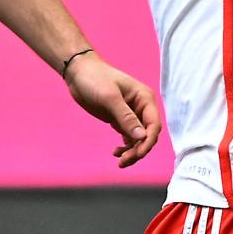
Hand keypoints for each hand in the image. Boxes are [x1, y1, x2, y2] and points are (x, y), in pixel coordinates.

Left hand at [63, 51, 160, 167]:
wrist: (78, 73)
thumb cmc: (94, 79)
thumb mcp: (109, 97)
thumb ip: (126, 117)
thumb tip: (143, 137)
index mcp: (145, 99)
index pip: (154, 125)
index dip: (148, 142)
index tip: (138, 155)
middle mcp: (141, 108)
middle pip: (147, 135)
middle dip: (138, 150)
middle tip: (123, 161)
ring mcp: (131, 114)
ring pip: (138, 139)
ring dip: (132, 151)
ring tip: (119, 160)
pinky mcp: (120, 119)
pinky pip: (129, 137)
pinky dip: (125, 147)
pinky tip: (115, 152)